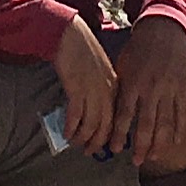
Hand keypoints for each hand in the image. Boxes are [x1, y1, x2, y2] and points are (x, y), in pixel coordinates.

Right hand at [51, 17, 117, 155]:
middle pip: (107, 125)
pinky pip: (76, 116)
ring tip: (76, 144)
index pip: (118, 117)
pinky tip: (67, 134)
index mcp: (115, 86)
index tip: (109, 146)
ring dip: (84, 138)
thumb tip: (96, 106)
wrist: (69, 34)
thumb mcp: (100, 69)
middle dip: (99, 142)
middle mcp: (107, 91)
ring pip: (92, 124)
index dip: (113, 134)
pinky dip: (72, 128)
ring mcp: (93, 90)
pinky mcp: (77, 89)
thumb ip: (103, 87)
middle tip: (90, 151)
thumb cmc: (82, 49)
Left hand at [110, 17, 185, 167]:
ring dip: (160, 143)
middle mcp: (151, 88)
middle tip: (136, 161)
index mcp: (133, 82)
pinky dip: (179, 129)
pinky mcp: (183, 88)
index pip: (125, 115)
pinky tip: (175, 142)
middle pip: (147, 124)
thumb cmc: (138, 49)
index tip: (115, 150)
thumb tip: (111, 113)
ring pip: (166, 123)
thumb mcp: (123, 66)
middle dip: (141, 146)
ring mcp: (170, 89)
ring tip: (154, 157)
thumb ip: (119, 89)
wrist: (164, 31)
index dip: (120, 134)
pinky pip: (182, 113)